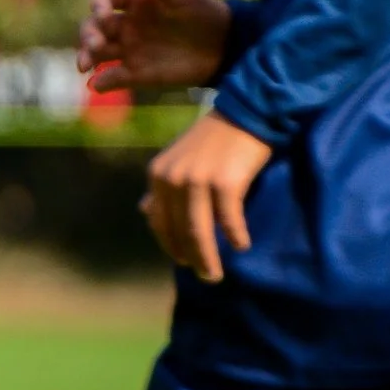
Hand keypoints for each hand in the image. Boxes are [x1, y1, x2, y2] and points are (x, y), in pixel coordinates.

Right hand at [77, 0, 229, 90]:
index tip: (102, 14)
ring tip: (85, 67)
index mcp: (134, 1)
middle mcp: (126, 25)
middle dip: (88, 35)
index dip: (97, 4)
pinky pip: (113, 78)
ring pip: (97, 52)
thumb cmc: (206, 14)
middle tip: (95, 45)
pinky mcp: (137, 74)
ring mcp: (130, 50)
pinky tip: (98, 85)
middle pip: (93, 27)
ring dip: (85, 57)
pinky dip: (102, 82)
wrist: (227, 48)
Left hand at [139, 111, 272, 282]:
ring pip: (199, 232)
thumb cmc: (214, 140)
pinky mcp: (225, 182)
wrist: (246, 113)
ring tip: (216, 274)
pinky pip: (229, 221)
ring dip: (208, 257)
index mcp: (158, 174)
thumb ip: (163, 187)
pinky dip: (236, 236)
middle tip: (205, 277)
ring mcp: (197, 179)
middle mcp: (172, 177)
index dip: (170, 245)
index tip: (183, 262)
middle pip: (179, 230)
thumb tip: (143, 210)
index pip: (159, 221)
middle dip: (191, 258)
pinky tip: (242, 245)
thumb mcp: (180, 161)